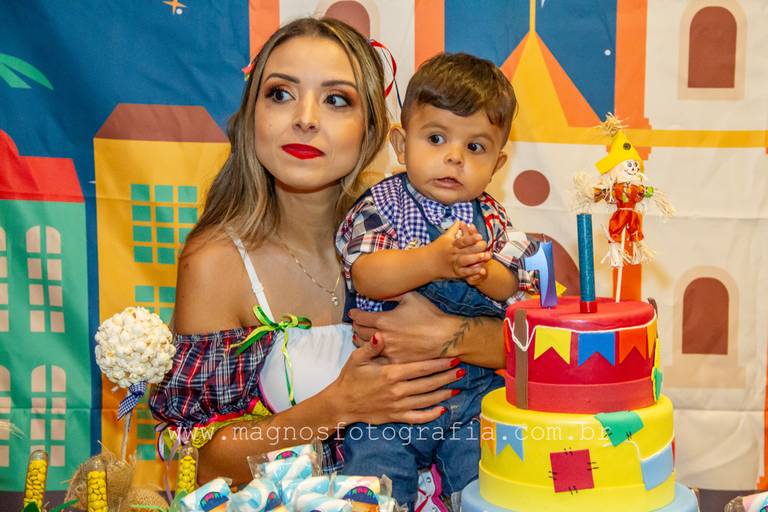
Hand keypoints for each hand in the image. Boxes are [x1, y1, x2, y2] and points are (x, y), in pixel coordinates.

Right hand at [331, 335, 461, 424]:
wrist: (342, 403)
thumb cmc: (350, 378)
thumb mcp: (357, 358)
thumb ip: (371, 347)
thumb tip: (380, 334)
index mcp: (390, 374)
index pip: (420, 368)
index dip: (439, 363)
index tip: (453, 357)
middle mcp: (397, 390)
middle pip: (428, 383)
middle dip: (446, 376)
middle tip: (462, 370)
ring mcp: (397, 405)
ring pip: (426, 400)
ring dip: (443, 393)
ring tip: (457, 387)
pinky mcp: (395, 417)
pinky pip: (417, 417)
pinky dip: (431, 415)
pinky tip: (442, 410)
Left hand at [349, 292, 463, 363]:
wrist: (445, 337)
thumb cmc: (430, 316)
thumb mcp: (410, 297)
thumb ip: (393, 294)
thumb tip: (383, 291)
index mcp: (383, 320)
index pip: (359, 317)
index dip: (354, 314)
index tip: (353, 313)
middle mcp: (382, 336)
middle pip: (359, 332)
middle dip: (356, 327)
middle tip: (356, 324)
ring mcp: (388, 351)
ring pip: (365, 347)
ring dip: (361, 341)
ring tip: (361, 337)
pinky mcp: (395, 362)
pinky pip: (378, 358)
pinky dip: (374, 353)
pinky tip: (375, 350)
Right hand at [429, 221, 489, 279]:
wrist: (427, 263)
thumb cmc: (437, 248)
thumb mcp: (444, 237)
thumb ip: (453, 229)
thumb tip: (460, 220)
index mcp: (451, 244)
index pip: (462, 241)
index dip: (471, 238)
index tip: (480, 237)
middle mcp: (453, 253)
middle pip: (466, 250)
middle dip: (477, 249)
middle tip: (487, 246)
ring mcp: (454, 263)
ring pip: (466, 261)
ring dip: (476, 259)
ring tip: (486, 257)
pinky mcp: (455, 272)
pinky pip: (464, 272)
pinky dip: (472, 271)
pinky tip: (481, 269)